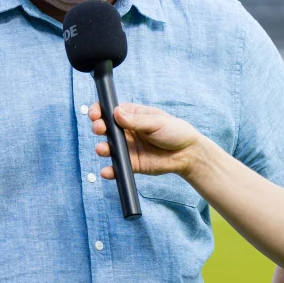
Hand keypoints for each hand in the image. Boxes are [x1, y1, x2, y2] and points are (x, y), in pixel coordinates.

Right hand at [89, 102, 204, 178]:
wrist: (188, 153)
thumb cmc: (175, 131)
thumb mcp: (157, 122)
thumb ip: (136, 120)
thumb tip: (116, 113)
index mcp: (132, 115)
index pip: (110, 110)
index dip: (100, 111)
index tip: (95, 113)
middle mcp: (127, 131)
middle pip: (106, 128)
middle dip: (99, 127)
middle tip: (100, 128)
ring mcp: (128, 148)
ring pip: (109, 147)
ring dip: (102, 148)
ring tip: (103, 149)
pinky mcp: (132, 164)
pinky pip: (117, 167)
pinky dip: (110, 171)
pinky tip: (107, 171)